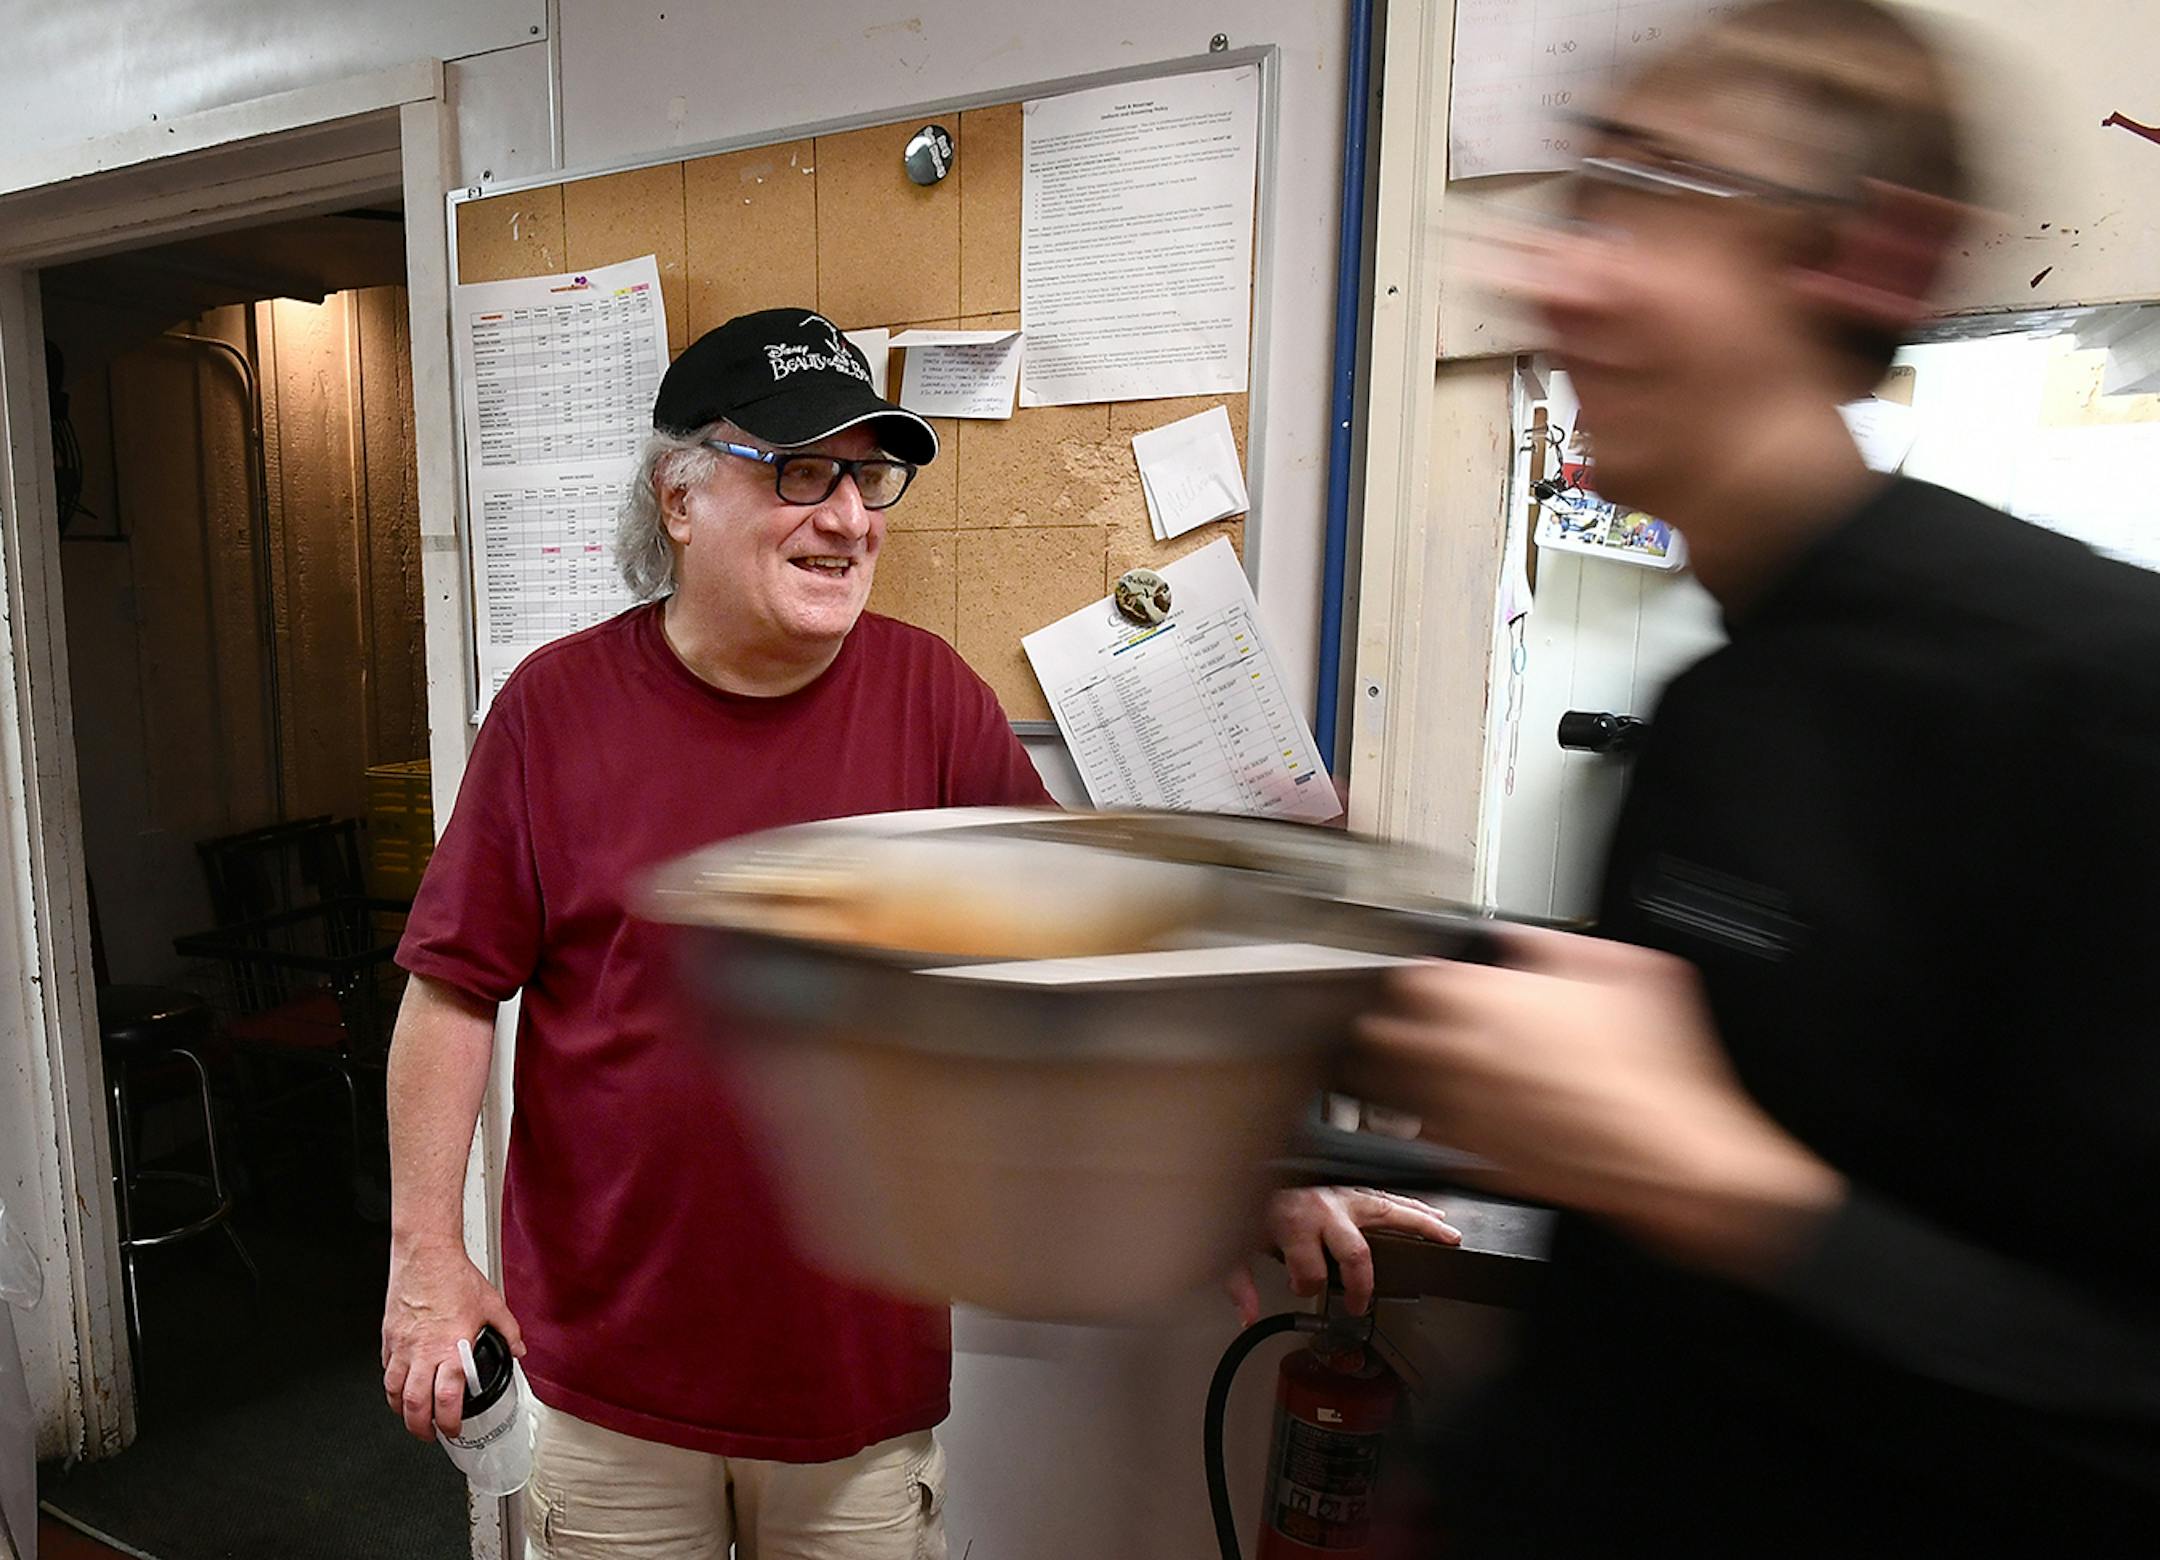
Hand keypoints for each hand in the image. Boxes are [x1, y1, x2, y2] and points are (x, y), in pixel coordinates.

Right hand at [382, 1237, 524, 1439]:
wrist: (426, 1255)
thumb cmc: (454, 1276)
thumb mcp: (493, 1305)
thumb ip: (508, 1331)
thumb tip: (518, 1349)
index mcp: (451, 1348)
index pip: (446, 1400)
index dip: (449, 1423)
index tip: (454, 1429)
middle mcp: (423, 1352)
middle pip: (414, 1405)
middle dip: (420, 1428)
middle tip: (430, 1434)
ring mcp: (402, 1347)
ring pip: (393, 1392)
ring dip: (402, 1411)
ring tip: (413, 1417)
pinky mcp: (388, 1338)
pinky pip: (385, 1370)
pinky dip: (392, 1385)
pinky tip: (401, 1386)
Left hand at [1226, 1187, 1461, 1326]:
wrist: (1251, 1156)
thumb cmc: (1248, 1197)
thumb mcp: (1234, 1240)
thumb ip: (1239, 1282)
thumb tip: (1248, 1316)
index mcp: (1293, 1223)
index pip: (1309, 1273)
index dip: (1305, 1287)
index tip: (1301, 1288)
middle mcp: (1323, 1209)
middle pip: (1355, 1252)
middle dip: (1360, 1284)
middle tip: (1358, 1302)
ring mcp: (1340, 1194)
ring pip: (1387, 1214)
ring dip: (1420, 1227)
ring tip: (1447, 1238)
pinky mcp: (1349, 1185)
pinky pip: (1387, 1197)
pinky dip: (1414, 1207)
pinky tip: (1432, 1214)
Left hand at [1350, 928, 1841, 1279]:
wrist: (1669, 1160)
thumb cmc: (1656, 1073)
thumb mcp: (1631, 973)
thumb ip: (1562, 948)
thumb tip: (1530, 942)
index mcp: (1486, 997)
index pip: (1411, 976)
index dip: (1418, 980)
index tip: (1430, 986)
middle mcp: (1458, 1050)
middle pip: (1380, 1032)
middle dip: (1391, 1028)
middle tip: (1407, 1029)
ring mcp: (1459, 1108)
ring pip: (1387, 1088)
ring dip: (1392, 1078)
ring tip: (1404, 1074)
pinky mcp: (1470, 1157)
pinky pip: (1422, 1136)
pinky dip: (1426, 1125)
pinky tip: (1447, 1118)